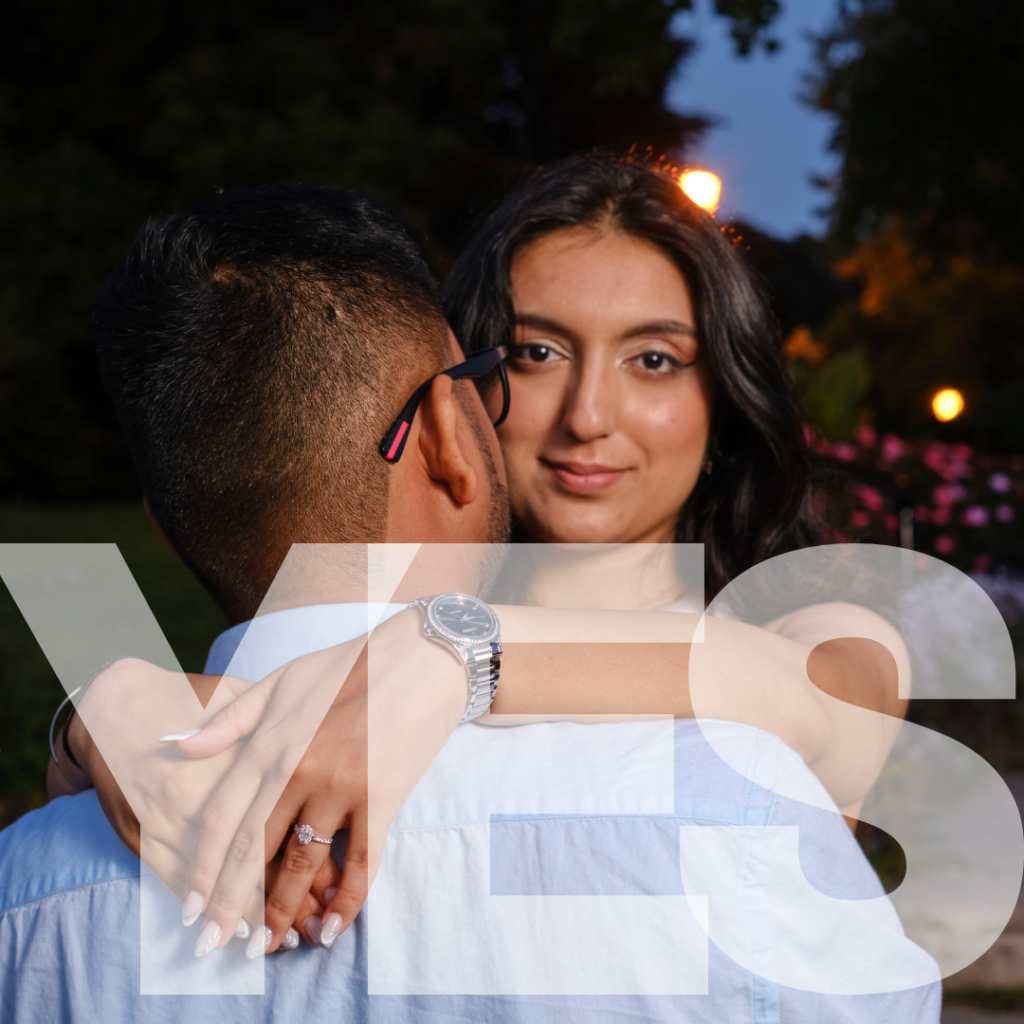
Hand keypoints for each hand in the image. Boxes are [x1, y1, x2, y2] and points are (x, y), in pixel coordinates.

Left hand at [166, 607, 465, 953]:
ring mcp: (342, 785)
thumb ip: (228, 720)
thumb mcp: (281, 680)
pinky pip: (361, 860)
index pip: (221, 820)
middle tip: (211, 946)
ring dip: (280, 912)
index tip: (189, 909)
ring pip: (300, 863)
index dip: (201, 870)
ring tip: (264, 948)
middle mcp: (297, 769)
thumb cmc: (350, 665)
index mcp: (269, 741)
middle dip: (228, 904)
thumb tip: (173, 748)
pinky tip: (331, 929)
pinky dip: (347, 899)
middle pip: (251, 850)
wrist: (422, 655)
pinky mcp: (383, 796)